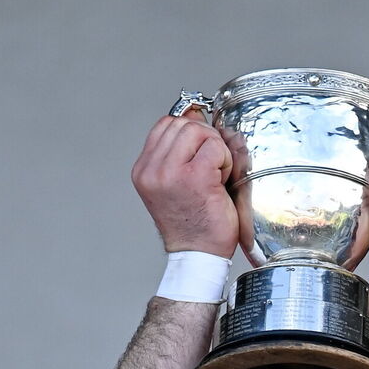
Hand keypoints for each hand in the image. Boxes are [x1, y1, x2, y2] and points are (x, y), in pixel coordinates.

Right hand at [131, 113, 238, 257]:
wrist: (198, 256)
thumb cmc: (193, 224)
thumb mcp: (176, 182)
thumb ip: (180, 150)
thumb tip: (195, 112)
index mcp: (144, 170)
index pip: (166, 125)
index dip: (190, 132)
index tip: (200, 154)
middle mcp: (152, 170)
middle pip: (183, 123)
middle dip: (204, 139)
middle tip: (211, 168)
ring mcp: (171, 173)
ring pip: (199, 130)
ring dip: (215, 149)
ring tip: (214, 176)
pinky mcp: (195, 177)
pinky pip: (215, 147)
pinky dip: (225, 161)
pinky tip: (221, 182)